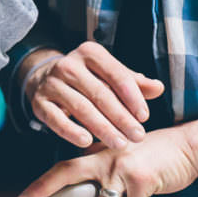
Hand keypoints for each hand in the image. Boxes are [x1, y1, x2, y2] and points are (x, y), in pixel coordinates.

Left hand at [16, 124, 197, 196]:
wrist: (188, 146)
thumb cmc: (154, 158)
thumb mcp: (122, 166)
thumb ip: (102, 185)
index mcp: (97, 152)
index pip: (63, 167)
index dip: (44, 186)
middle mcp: (105, 156)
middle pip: (67, 172)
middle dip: (44, 189)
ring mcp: (123, 166)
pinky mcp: (143, 179)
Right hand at [25, 43, 163, 149]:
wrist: (48, 79)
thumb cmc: (90, 79)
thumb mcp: (111, 75)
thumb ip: (134, 83)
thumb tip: (158, 88)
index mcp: (90, 53)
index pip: (116, 74)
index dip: (132, 96)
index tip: (144, 117)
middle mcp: (68, 64)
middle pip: (99, 93)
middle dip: (121, 117)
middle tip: (137, 136)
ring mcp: (51, 83)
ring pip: (80, 107)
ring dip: (102, 128)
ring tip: (120, 143)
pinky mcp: (39, 101)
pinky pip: (55, 118)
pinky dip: (70, 131)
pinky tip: (86, 141)